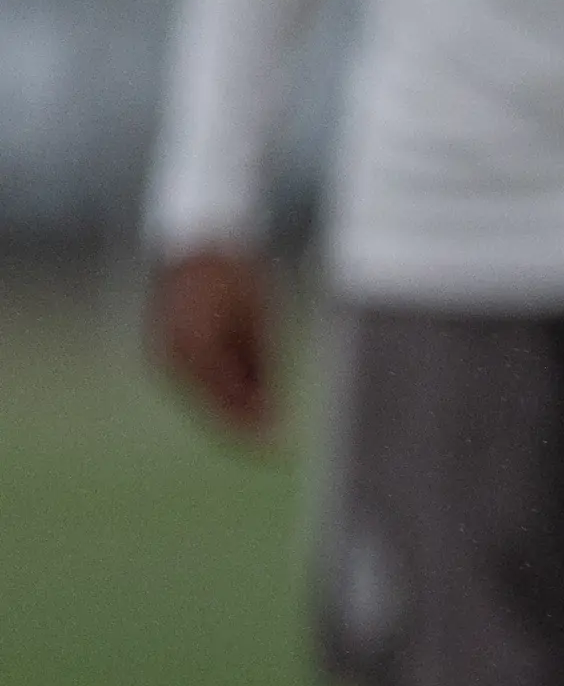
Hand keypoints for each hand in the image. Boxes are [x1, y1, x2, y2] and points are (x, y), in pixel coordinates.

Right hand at [149, 246, 276, 441]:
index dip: (254, 427)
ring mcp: (163, 355)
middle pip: (212, 407)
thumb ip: (263, 365)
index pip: (229, 403)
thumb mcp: (260, 318)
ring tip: (266, 415)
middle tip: (274, 445)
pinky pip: (193, 382)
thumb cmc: (238, 274)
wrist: (196, 238)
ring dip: (230, 410)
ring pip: (201, 398)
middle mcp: (174, 357)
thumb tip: (271, 410)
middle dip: (242, 426)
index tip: (278, 447)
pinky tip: (242, 395)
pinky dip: (217, 392)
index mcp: (200, 349)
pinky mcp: (163, 350)